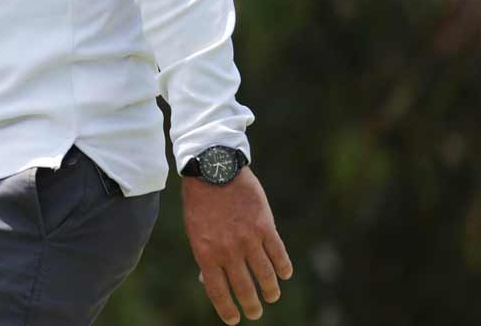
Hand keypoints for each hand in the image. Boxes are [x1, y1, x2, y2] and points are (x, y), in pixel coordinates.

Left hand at [183, 166, 293, 322]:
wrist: (213, 169)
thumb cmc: (201, 202)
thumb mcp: (195, 231)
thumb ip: (205, 256)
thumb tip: (207, 281)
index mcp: (206, 253)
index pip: (217, 291)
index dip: (227, 309)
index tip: (234, 320)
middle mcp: (228, 250)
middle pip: (244, 287)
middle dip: (251, 305)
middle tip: (255, 313)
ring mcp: (248, 239)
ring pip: (265, 274)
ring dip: (270, 289)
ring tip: (272, 296)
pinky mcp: (265, 226)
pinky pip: (278, 254)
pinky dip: (283, 267)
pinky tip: (284, 274)